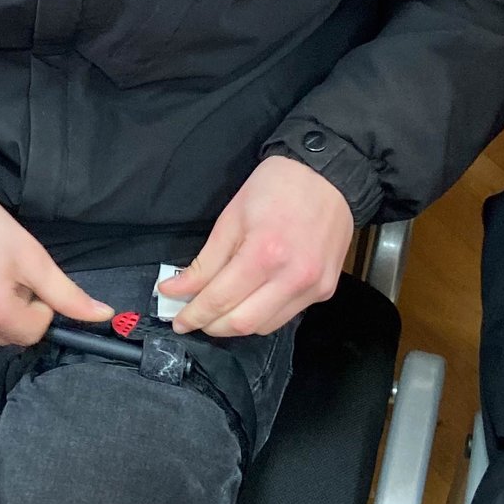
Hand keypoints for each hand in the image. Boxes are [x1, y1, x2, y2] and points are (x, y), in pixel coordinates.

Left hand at [159, 154, 352, 336]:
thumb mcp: (231, 218)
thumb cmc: (276, 187)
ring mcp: (313, 287)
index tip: (177, 321)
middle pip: (242, 324)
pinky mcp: (325, 290)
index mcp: (265, 254)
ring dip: (237, 324)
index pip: (220, 300)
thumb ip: (205, 262)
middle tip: (194, 318)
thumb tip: (175, 290)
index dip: (194, 315)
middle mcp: (293, 277)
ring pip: (265, 326)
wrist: (328, 176)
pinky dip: (262, 315)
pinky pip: (286, 315)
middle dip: (211, 326)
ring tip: (220, 309)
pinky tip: (250, 300)